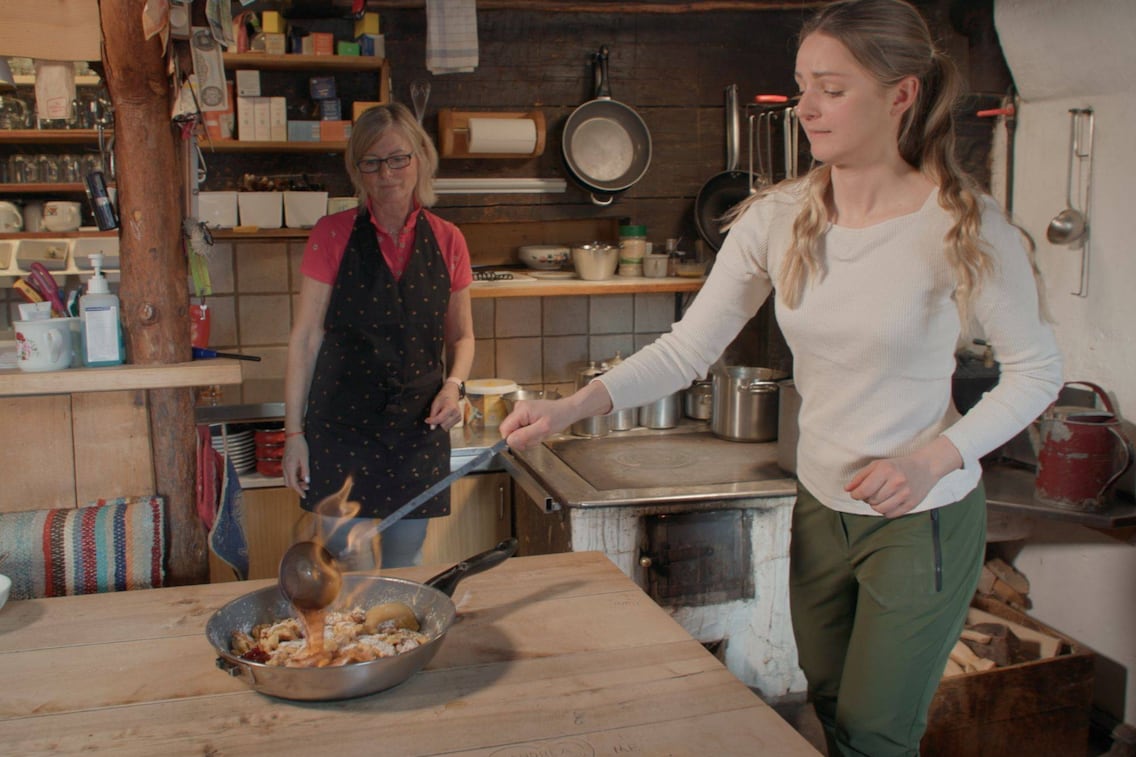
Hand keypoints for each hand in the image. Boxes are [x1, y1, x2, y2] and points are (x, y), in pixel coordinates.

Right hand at [282, 434, 310, 497]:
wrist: (293, 435)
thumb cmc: (300, 445)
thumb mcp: (305, 459)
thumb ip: (305, 471)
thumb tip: (307, 482)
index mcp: (290, 468)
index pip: (293, 484)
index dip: (299, 491)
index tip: (304, 495)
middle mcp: (285, 468)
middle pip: (289, 483)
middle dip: (297, 487)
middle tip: (307, 487)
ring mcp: (284, 465)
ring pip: (288, 479)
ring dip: (295, 481)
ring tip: (305, 480)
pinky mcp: (285, 462)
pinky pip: (288, 473)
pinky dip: (294, 476)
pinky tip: (301, 473)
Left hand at [426, 384, 462, 430]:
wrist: (451, 393)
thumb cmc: (443, 397)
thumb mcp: (435, 404)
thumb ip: (433, 415)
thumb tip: (432, 427)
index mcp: (451, 408)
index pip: (440, 419)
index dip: (432, 421)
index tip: (426, 420)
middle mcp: (456, 413)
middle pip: (443, 425)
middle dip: (437, 422)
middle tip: (436, 414)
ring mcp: (459, 417)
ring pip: (446, 427)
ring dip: (441, 423)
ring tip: (441, 414)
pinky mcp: (459, 419)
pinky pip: (449, 426)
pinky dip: (445, 423)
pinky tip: (445, 416)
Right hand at [498, 398, 575, 449]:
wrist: (567, 410)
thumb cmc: (559, 417)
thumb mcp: (543, 429)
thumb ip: (525, 435)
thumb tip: (509, 441)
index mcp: (521, 410)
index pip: (504, 429)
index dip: (513, 439)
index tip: (527, 442)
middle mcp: (518, 409)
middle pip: (510, 431)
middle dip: (523, 439)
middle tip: (537, 437)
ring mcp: (521, 411)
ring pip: (516, 432)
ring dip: (528, 438)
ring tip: (540, 433)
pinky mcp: (525, 415)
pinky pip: (521, 430)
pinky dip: (530, 434)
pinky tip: (539, 431)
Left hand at [844, 436, 962, 516]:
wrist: (925, 467)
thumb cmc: (897, 466)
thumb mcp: (877, 465)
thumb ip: (860, 477)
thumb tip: (847, 489)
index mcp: (886, 470)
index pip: (864, 490)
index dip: (856, 495)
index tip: (856, 494)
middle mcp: (897, 482)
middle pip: (871, 500)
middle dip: (867, 498)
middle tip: (871, 493)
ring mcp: (906, 494)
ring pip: (880, 509)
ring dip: (875, 506)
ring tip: (879, 498)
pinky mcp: (912, 504)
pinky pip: (890, 515)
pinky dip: (885, 511)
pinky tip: (888, 502)